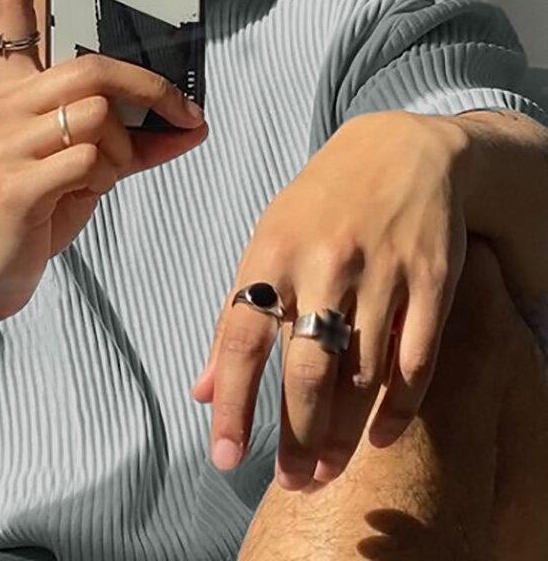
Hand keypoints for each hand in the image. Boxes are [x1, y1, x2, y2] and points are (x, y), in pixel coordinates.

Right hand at [0, 0, 208, 335]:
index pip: (12, 17)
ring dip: (122, 148)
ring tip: (104, 175)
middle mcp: (2, 109)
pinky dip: (107, 175)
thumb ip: (129, 142)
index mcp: (10, 95)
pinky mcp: (15, 184)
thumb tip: (194, 125)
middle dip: (150, 88)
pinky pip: (87, 158)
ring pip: (94, 115)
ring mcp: (4, 144)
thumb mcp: (79, 171)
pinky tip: (83, 194)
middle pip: (90, 68)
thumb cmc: (28, 214)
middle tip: (185, 115)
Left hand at [190, 110, 469, 489]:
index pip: (240, 337)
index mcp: (272, 251)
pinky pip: (416, 361)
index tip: (225, 456)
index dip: (231, 402)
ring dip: (342, 434)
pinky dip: (400, 409)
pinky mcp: (432, 281)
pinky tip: (379, 437)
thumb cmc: (320, 202)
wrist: (401, 150)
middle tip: (293, 482)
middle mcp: (325, 263)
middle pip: (306, 370)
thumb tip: (201, 387)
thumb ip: (233, 313)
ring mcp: (382, 272)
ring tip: (325, 471)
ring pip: (362, 375)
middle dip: (296, 438)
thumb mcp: (266, 240)